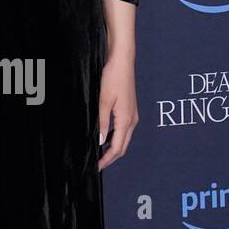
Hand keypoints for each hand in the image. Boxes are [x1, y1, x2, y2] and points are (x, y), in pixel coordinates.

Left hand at [97, 51, 137, 169]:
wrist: (122, 61)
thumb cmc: (113, 78)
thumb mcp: (103, 101)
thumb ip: (101, 122)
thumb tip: (99, 141)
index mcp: (126, 120)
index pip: (118, 147)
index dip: (107, 159)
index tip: (97, 167)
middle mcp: (132, 120)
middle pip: (122, 146)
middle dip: (110, 157)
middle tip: (97, 164)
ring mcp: (132, 115)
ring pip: (123, 138)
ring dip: (113, 147)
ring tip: (98, 153)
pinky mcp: (129, 110)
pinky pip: (123, 129)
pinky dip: (114, 137)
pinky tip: (104, 136)